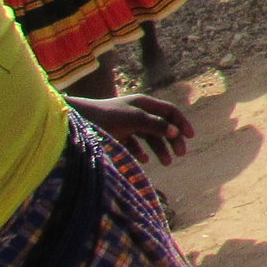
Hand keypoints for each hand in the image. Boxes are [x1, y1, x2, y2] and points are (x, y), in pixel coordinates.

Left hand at [66, 92, 194, 165]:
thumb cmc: (106, 117)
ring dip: (160, 149)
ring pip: (149, 137)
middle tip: (180, 154)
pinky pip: (134, 144)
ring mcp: (127, 124)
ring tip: (166, 163)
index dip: (181, 122)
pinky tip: (144, 160)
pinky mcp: (116, 135)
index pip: (169, 111)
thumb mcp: (134, 119)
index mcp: (144, 103)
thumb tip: (175, 132)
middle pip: (162, 125)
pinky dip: (141, 152)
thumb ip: (156, 125)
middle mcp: (137, 112)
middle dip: (172, 139)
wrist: (77, 122)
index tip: (190, 137)